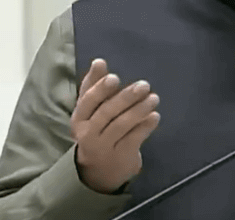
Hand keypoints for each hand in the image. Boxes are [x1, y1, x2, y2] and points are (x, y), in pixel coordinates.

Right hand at [71, 58, 160, 193]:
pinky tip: (155, 116)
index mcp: (79, 118)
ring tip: (154, 98)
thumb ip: (93, 85)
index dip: (101, 89)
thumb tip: (99, 61)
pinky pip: (134, 139)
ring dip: (139, 109)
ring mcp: (104, 147)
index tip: (115, 77)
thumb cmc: (96, 131)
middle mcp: (88, 134)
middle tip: (144, 85)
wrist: (98, 173)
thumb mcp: (90, 111)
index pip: (87, 102)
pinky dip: (145, 126)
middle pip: (107, 113)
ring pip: (121, 125)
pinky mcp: (121, 157)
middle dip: (126, 97)